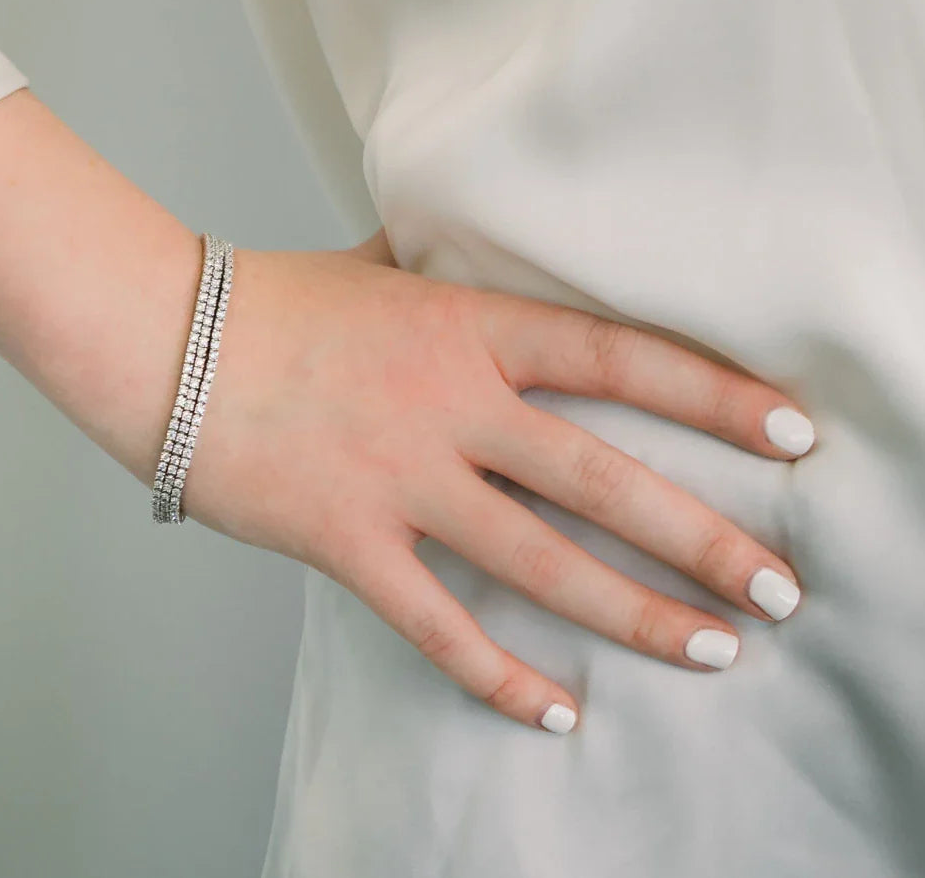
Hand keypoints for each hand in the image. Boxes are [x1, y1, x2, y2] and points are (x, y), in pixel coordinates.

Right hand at [176, 229, 812, 734]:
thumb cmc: (268, 299)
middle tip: (780, 589)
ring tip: (712, 653)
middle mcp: (448, 403)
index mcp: (465, 326)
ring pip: (539, 561)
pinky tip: (557, 712)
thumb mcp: (374, 266)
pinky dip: (499, 675)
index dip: (712, 394)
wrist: (162, 337)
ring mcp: (399, 476)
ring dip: (634, 614)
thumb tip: (475, 240)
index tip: (791, 431)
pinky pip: (437, 623)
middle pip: (602, 478)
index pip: (616, 356)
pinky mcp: (346, 539)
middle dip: (703, 538)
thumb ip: (439, 261)